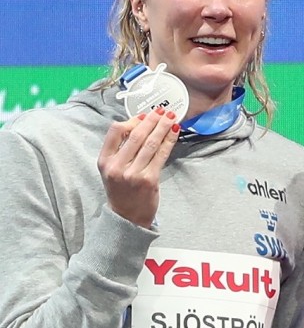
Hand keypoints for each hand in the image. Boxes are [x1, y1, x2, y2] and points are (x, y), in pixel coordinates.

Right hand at [97, 109, 178, 227]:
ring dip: (163, 127)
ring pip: (150, 143)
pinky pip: (161, 155)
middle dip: (152, 121)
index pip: (115, 132)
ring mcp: (133, 173)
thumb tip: (139, 125)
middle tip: (162, 110)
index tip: (144, 115)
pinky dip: (169, 141)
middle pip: (136, 135)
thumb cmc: (122, 190)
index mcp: (105, 161)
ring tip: (171, 117)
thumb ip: (120, 150)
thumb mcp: (112, 169)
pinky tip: (175, 132)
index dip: (131, 120)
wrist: (127, 217)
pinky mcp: (149, 179)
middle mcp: (117, 166)